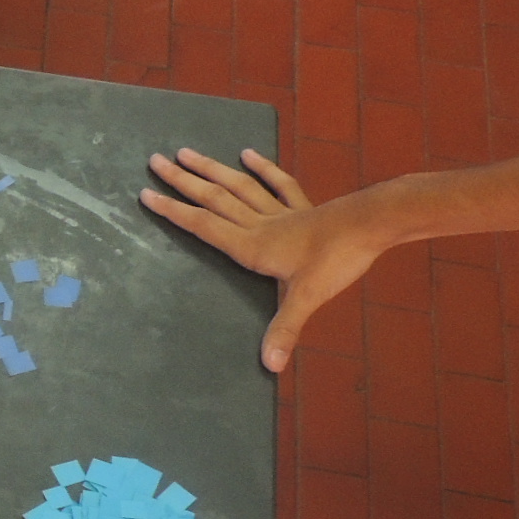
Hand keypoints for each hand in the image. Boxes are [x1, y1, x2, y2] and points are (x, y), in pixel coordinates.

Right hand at [139, 149, 387, 372]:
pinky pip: (278, 184)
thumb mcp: (306, 297)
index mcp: (252, 246)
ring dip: (211, 169)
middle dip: (183, 181)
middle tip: (155, 161)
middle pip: (214, 198)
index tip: (146, 194)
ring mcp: (281, 211)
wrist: (372, 225)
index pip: (204, 226)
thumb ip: (284, 329)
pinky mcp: (303, 206)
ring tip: (186, 152)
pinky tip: (248, 154)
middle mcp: (259, 224)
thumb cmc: (337, 260)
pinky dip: (262, 168)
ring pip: (238, 187)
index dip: (173, 211)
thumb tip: (270, 365)